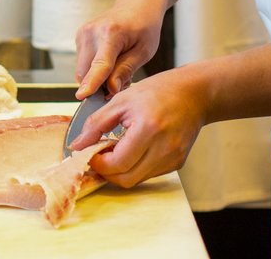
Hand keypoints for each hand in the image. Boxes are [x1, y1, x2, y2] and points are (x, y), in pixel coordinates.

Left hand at [69, 70, 204, 187]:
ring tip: (115, 149)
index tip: (88, 152)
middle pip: (126, 179)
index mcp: (148, 129)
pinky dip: (135, 167)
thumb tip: (77, 145)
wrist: (194, 94)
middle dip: (107, 171)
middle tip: (98, 154)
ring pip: (137, 180)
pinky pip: (149, 174)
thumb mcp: (121, 100)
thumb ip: (96, 123)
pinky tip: (132, 149)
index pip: (117, 164)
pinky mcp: (177, 163)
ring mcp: (173, 158)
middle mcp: (163, 148)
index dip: (98, 163)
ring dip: (121, 170)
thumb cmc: (157, 91)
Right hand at [74, 3, 163, 98]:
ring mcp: (82, 33)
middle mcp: (91, 32)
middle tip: (122, 82)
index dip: (92, 82)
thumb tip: (111, 90)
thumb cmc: (144, 27)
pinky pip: (82, 64)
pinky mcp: (79, 37)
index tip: (82, 96)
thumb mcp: (144, 51)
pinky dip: (94, 70)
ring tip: (118, 69)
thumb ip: (125, 70)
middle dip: (100, 86)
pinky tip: (110, 62)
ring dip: (97, 78)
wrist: (136, 4)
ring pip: (82, 71)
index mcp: (112, 33)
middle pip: (86, 72)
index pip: (100, 64)